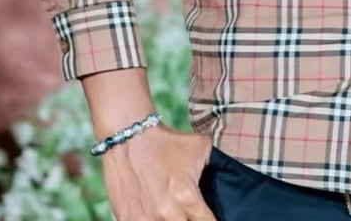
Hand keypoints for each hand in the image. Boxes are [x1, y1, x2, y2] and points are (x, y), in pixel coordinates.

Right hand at [97, 122, 215, 220]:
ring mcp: (144, 220)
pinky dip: (148, 219)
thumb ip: (213, 164)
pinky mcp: (126, 220)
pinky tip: (150, 212)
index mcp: (188, 199)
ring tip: (166, 210)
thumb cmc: (165, 141)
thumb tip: (224, 173)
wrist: (129, 137)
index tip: (206, 217)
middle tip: (184, 211)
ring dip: (167, 220)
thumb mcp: (199, 146)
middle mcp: (168, 214)